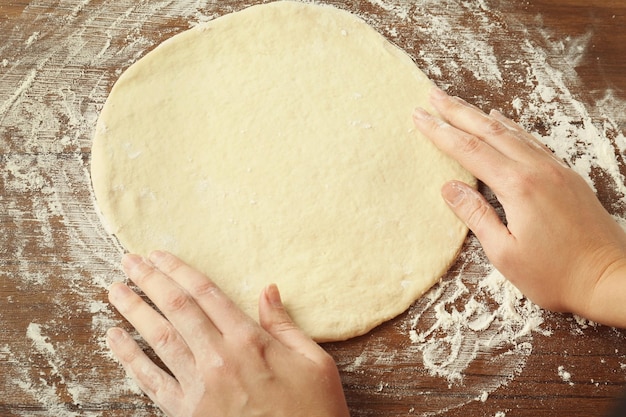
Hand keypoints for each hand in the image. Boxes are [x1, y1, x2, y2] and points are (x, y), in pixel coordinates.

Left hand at [106, 251, 349, 416]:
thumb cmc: (313, 409)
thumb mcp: (313, 361)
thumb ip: (284, 324)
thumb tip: (267, 290)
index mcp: (250, 341)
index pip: (206, 294)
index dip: (180, 271)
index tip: (160, 255)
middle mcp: (220, 358)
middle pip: (177, 310)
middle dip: (150, 282)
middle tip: (129, 262)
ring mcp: (200, 387)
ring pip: (160, 339)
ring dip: (134, 312)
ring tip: (115, 291)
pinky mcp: (188, 413)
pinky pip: (153, 382)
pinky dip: (131, 359)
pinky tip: (115, 339)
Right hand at [413, 87, 625, 327]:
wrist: (611, 280)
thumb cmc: (557, 276)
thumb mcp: (505, 253)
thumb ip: (476, 215)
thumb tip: (450, 188)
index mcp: (519, 187)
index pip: (469, 151)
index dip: (441, 132)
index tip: (419, 117)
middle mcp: (538, 170)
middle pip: (490, 131)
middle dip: (457, 112)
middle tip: (433, 95)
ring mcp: (557, 170)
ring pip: (513, 132)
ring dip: (482, 116)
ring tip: (461, 105)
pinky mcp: (568, 177)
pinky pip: (532, 142)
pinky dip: (511, 129)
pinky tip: (503, 124)